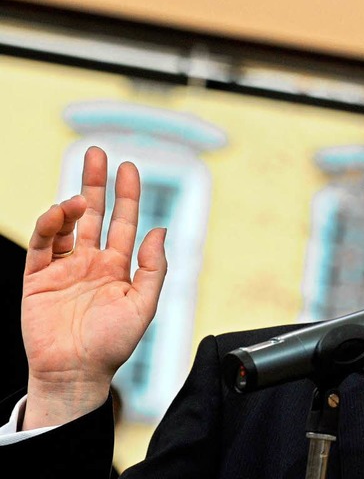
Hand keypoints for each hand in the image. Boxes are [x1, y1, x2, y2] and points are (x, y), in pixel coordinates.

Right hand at [21, 146, 166, 428]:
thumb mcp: (144, 305)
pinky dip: (47, 226)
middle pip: (94, 214)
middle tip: (97, 153)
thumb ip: (154, 268)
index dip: (127, 195)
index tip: (128, 167)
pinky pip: (42, 244)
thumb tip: (161, 230)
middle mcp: (92, 262)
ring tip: (76, 199)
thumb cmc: (113, 345)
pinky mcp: (38, 277)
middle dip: (96, 184)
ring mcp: (64, 268)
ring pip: (66, 224)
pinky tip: (57, 213)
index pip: (124, 222)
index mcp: (118, 267)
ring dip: (71, 205)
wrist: (76, 373)